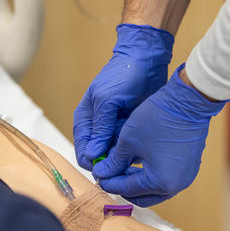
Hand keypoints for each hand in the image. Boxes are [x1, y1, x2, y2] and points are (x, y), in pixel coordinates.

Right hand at [73, 24, 173, 169]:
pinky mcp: (130, 129)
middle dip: (109, 164)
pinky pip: (128, 147)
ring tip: (135, 162)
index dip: (92, 162)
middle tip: (123, 168)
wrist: (146, 60)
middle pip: (99, 156)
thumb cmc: (122, 75)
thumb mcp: (106, 100)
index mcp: (85, 120)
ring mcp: (114, 129)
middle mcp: (98, 128)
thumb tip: (92, 154)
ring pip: (114, 155)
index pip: (83, 150)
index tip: (106, 170)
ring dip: (122, 160)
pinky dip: (133, 153)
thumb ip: (99, 127)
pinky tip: (143, 154)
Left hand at [92, 64, 228, 206]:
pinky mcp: (189, 167)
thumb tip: (101, 174)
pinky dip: (150, 176)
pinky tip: (138, 163)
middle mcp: (175, 185)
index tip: (98, 176)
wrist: (188, 101)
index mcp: (160, 182)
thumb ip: (113, 162)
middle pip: (142, 196)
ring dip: (136, 182)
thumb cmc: (157, 119)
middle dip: (123, 186)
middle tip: (108, 175)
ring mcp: (185, 177)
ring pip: (154, 189)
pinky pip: (165, 179)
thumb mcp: (128, 142)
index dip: (109, 183)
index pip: (127, 189)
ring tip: (120, 167)